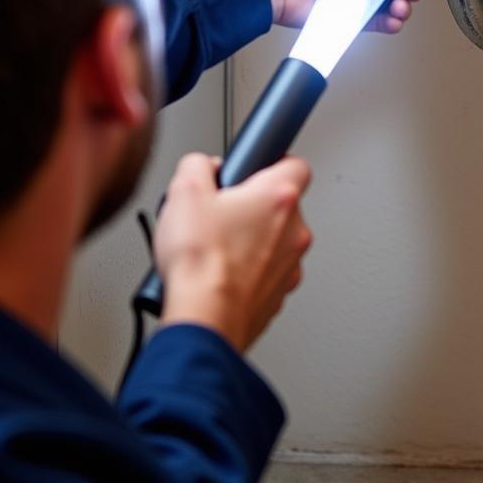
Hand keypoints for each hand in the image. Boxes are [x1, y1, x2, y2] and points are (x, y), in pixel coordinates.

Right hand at [155, 153, 312, 352]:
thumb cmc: (200, 263)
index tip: (256, 167)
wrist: (204, 321)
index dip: (274, 162)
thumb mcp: (184, 191)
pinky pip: (267, 273)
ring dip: (252, 241)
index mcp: (279, 198)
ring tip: (215, 247)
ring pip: (276, 242)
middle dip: (254, 205)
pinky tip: (219, 274)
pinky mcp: (278, 296)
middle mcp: (294, 232)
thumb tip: (202, 166)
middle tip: (222, 212)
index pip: (297, 164)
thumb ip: (197, 165)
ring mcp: (290, 267)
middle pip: (282, 205)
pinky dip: (248, 272)